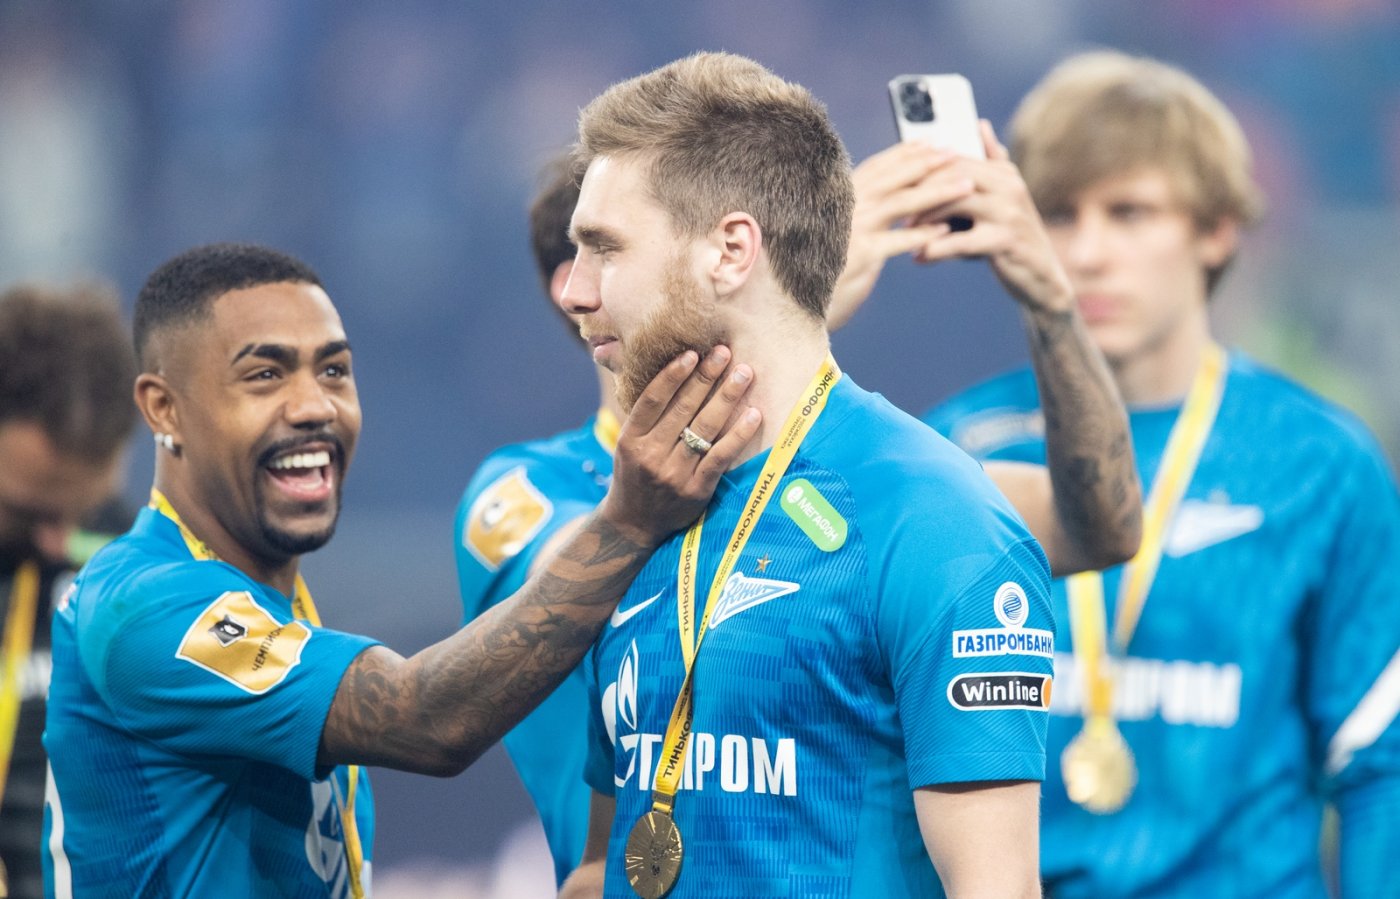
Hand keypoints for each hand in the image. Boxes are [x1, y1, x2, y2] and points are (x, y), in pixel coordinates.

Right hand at [599, 347, 760, 546]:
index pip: (653, 399)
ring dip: (727, 397)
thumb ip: (646, 415)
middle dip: (706, 377)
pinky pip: (721, 456)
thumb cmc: (634, 475)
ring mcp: (674, 474)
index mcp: (630, 439)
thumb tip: (672, 372)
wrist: (634, 525)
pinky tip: (753, 414)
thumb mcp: (627, 445)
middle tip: (725, 352)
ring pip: (704, 428)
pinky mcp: (696, 490)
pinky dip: (738, 434)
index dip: (673, 374)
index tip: (693, 353)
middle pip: (683, 408)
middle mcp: (650, 454)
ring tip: (744, 374)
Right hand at [828, 142, 974, 329]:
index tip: (931, 143)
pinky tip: (946, 230)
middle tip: (957, 153)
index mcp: (839, 200)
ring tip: (966, 186)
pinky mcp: (861, 256)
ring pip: (902, 203)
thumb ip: (856, 218)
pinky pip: (898, 241)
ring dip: (937, 192)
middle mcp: (845, 209)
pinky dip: (923, 234)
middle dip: (927, 163)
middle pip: (893, 178)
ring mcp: (853, 231)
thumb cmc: (819, 273)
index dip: (905, 153)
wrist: (795, 306)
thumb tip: (882, 205)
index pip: (877, 168)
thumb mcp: (836, 237)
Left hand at [913, 121, 1074, 314]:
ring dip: (925, 220)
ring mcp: (1009, 212)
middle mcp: (1009, 186)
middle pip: (954, 175)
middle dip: (921, 191)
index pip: (955, 158)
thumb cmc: (1009, 237)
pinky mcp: (1006, 241)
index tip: (896, 185)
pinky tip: (919, 258)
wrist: (1042, 277)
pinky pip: (962, 241)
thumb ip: (990, 164)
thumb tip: (978, 124)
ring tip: (904, 234)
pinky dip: (936, 250)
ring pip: (956, 203)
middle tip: (895, 209)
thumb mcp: (1002, 198)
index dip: (923, 170)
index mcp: (1003, 173)